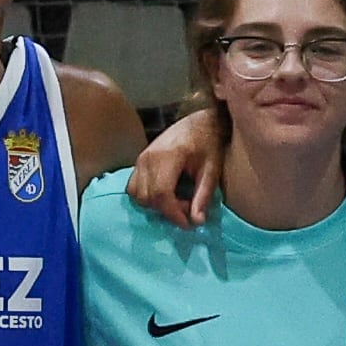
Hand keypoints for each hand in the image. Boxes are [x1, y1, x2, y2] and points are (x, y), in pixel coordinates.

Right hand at [130, 109, 226, 224]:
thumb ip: (203, 195)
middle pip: (148, 197)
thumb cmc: (208, 143)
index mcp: (167, 156)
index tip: (189, 224)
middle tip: (188, 208)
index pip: (161, 194)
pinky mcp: (139, 161)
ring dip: (156, 205)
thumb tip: (197, 222)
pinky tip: (167, 194)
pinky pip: (134, 187)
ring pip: (138, 195)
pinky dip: (148, 196)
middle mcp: (148, 158)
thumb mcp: (212, 169)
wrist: (199, 121)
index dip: (173, 214)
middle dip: (167, 210)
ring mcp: (140, 158)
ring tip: (178, 200)